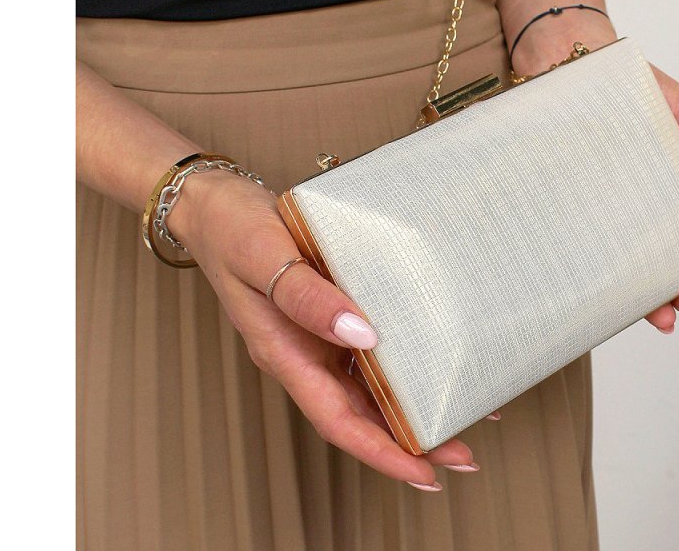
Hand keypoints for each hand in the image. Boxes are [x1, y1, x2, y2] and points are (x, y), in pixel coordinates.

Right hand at [171, 170, 481, 490]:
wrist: (215, 206)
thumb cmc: (233, 229)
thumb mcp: (265, 256)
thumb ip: (307, 297)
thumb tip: (361, 332)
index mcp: (284, 352)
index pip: (336, 420)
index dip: (381, 451)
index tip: (424, 473)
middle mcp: (303, 355)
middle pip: (360, 415)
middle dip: (409, 443)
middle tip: (463, 455)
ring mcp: (315, 339)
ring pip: (368, 389)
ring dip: (410, 408)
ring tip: (462, 415)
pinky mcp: (327, 317)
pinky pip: (368, 352)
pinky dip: (401, 364)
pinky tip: (431, 361)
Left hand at [510, 12, 678, 333]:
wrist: (567, 62)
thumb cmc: (628, 84)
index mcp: (667, 184)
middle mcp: (634, 201)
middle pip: (662, 254)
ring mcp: (600, 208)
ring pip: (625, 260)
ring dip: (647, 291)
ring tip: (662, 315)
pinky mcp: (567, 208)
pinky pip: (583, 247)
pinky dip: (601, 273)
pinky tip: (611, 295)